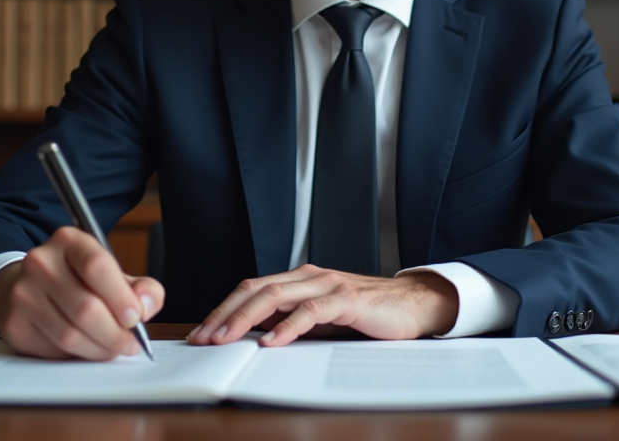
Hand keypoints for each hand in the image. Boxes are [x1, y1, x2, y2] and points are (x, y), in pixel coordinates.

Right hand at [0, 226, 164, 359]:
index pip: (96, 266)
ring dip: (99, 349)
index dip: (120, 296)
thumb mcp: (113, 274)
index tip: (135, 318)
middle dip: (115, 333)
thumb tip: (146, 304)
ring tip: (113, 349)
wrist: (31, 287)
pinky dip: (76, 355)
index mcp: (69, 241)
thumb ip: (140, 287)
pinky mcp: (13, 323)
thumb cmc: (80, 281)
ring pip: (69, 334)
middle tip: (130, 343)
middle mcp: (40, 262)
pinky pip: (52, 350)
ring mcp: (22, 293)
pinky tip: (86, 349)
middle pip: (85, 307)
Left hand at [187, 265, 457, 347]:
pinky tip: (271, 342)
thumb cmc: (369, 315)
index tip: (202, 334)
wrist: (415, 305)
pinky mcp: (348, 300)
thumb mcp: (323, 320)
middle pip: (256, 289)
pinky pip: (311, 311)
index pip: (252, 289)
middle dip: (225, 314)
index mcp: (301, 279)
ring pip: (276, 295)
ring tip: (226, 340)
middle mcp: (310, 276)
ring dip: (246, 318)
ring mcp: (329, 285)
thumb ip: (293, 321)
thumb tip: (254, 337)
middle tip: (203, 338)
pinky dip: (287, 327)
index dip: (224, 309)